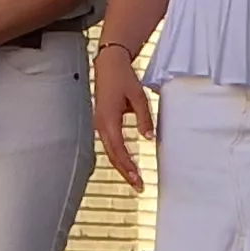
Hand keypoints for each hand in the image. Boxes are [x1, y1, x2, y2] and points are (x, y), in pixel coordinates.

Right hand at [93, 51, 156, 188]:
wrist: (109, 64)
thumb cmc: (122, 78)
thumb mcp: (139, 97)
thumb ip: (144, 118)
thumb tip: (149, 138)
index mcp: (109, 120)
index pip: (119, 150)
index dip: (128, 167)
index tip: (138, 180)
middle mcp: (101, 124)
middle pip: (112, 156)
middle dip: (125, 172)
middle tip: (138, 186)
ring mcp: (99, 124)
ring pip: (109, 151)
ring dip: (121, 166)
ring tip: (134, 178)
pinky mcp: (102, 122)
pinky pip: (109, 144)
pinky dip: (117, 155)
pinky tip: (126, 162)